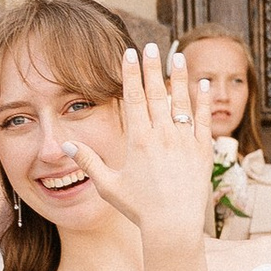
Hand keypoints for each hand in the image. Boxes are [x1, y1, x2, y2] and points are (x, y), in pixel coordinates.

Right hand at [76, 43, 214, 250]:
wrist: (173, 224)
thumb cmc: (139, 208)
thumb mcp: (108, 185)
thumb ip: (89, 162)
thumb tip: (67, 145)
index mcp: (137, 139)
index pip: (133, 97)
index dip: (130, 73)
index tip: (129, 53)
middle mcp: (161, 135)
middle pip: (156, 93)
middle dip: (152, 67)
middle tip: (150, 46)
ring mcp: (184, 140)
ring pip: (181, 101)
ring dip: (179, 77)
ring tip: (178, 56)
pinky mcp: (202, 150)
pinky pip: (203, 119)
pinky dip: (203, 101)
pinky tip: (203, 85)